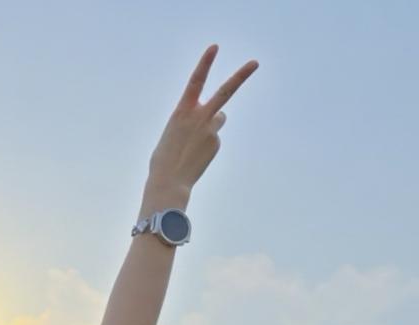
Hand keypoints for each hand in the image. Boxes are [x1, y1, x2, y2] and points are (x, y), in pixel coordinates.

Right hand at [140, 45, 258, 214]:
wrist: (168, 182)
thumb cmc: (163, 158)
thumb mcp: (173, 132)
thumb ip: (191, 121)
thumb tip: (214, 123)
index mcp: (182, 111)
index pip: (196, 81)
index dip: (205, 63)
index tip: (214, 48)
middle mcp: (200, 117)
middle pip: (225, 92)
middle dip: (241, 76)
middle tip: (255, 63)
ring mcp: (211, 130)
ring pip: (219, 118)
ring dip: (212, 123)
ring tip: (194, 143)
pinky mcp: (216, 143)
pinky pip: (214, 139)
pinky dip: (206, 145)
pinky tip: (195, 157)